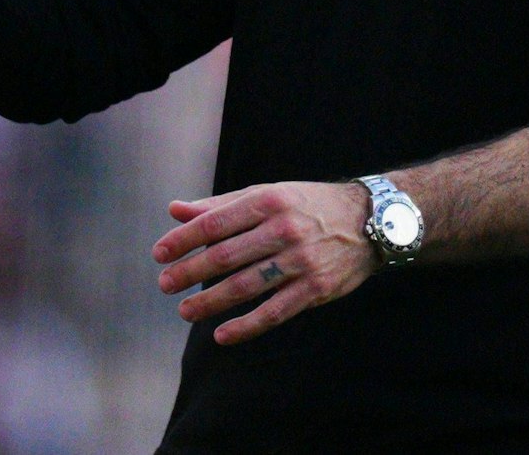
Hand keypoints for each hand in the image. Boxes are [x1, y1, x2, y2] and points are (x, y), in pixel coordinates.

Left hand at [151, 181, 375, 345]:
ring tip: (186, 310)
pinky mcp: (316, 289)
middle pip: (225, 256)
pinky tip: (222, 334)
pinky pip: (275, 312)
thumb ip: (219, 206)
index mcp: (266, 201)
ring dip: (210, 301)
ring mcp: (300, 261)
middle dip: (190, 272)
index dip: (183, 240)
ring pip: (246, 287)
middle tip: (164, 284)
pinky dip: (246, 326)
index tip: (159, 254)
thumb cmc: (306, 205)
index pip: (214, 223)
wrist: (369, 222)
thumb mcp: (265, 194)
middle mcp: (282, 230)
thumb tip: (175, 210)